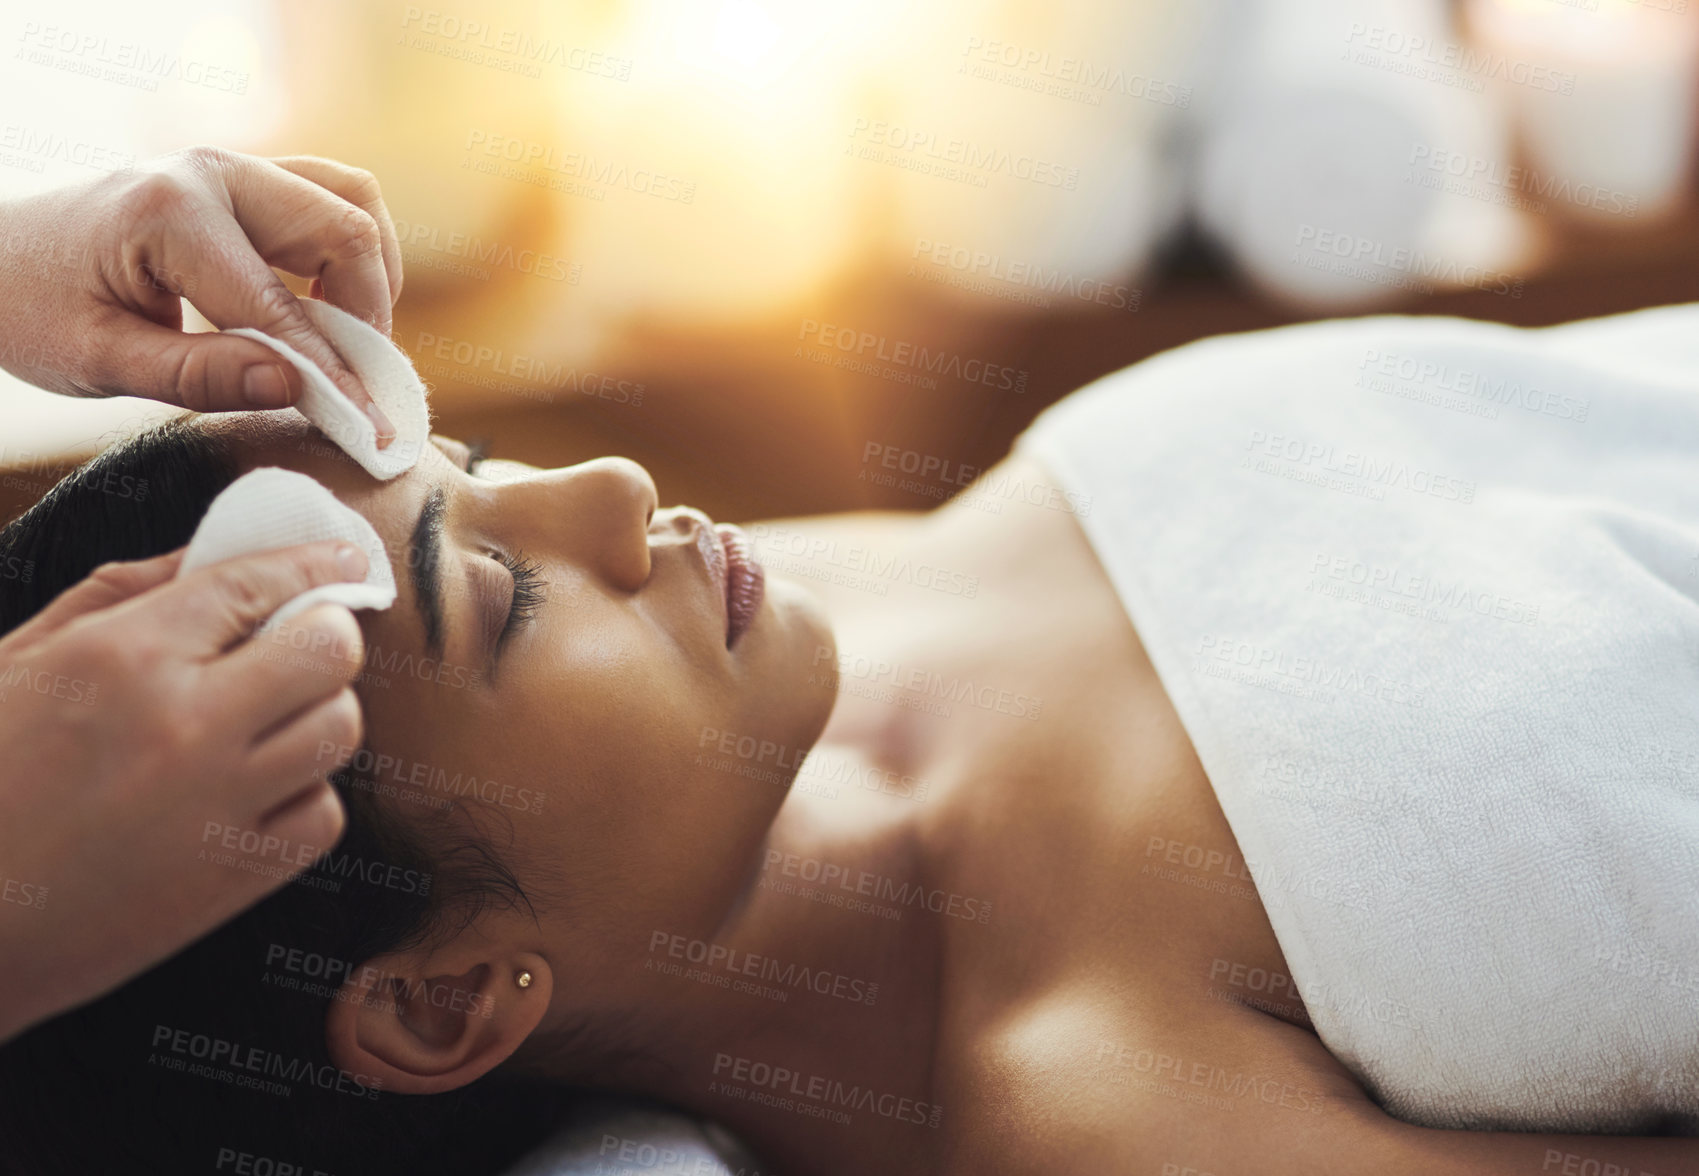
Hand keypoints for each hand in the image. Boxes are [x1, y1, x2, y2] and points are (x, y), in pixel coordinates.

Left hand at [0, 145, 402, 442]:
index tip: (374, 432)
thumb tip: (296, 389)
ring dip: (370, 274)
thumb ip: (198, 376)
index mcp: (171, 216)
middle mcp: (212, 173)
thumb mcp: (99, 360)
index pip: (281, 307)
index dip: (336, 377)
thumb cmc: (30, 308)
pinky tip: (331, 307)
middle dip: (368, 316)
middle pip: (344, 228)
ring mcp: (231, 167)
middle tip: (359, 385)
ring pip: (351, 199)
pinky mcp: (242, 179)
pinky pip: (329, 195)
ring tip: (353, 342)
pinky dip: (350, 250)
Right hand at [0, 541, 373, 1041]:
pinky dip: (303, 797)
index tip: (343, 560)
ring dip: (316, 714)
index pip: (259, 583)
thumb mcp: (17, 660)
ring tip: (269, 721)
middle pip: (330, 651)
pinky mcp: (232, 879)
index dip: (316, 563)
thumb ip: (120, 595)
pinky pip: (324, 815)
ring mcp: (216, 804)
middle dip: (325, 636)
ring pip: (339, 729)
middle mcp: (183, 723)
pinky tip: (254, 793)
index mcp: (120, 656)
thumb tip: (209, 554)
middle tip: (297, 645)